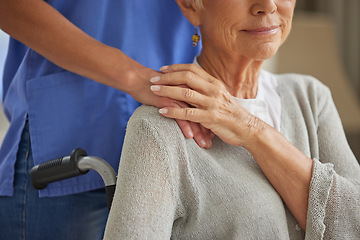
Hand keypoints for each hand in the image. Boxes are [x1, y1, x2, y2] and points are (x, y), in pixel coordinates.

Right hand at [125, 62, 212, 147]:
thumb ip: (183, 98)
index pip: (206, 107)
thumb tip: (189, 110)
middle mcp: (188, 91)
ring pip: (194, 115)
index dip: (211, 121)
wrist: (138, 79)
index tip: (214, 135)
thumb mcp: (174, 91)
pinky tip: (189, 136)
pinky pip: (179, 114)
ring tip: (204, 144)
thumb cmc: (155, 87)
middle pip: (203, 112)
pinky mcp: (168, 100)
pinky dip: (185, 126)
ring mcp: (179, 95)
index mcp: (192, 88)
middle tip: (211, 143)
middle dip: (209, 129)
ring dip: (200, 131)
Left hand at [150, 63, 264, 146]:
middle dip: (167, 77)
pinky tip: (161, 111)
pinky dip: (173, 112)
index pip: (192, 69)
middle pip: (186, 77)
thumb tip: (191, 83)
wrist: (246, 128)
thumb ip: (206, 89)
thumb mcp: (220, 96)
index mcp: (214, 83)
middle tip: (152, 79)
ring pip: (185, 93)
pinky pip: (188, 113)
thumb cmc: (231, 113)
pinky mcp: (210, 117)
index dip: (176, 68)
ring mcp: (212, 103)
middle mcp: (213, 90)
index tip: (162, 69)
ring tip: (153, 91)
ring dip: (167, 91)